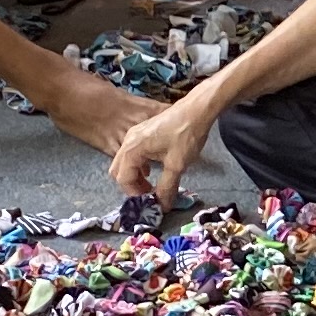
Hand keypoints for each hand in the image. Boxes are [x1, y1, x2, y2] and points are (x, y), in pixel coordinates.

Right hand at [111, 86, 217, 201]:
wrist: (197, 109)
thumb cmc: (186, 134)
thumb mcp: (177, 165)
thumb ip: (167, 188)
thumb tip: (162, 206)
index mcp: (132, 149)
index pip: (123, 179)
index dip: (135, 193)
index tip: (151, 201)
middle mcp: (128, 141)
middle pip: (118, 171)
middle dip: (131, 186)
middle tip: (149, 194)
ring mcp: (134, 135)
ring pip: (124, 162)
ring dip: (135, 176)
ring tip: (152, 185)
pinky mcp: (142, 132)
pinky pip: (132, 154)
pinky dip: (138, 165)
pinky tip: (153, 169)